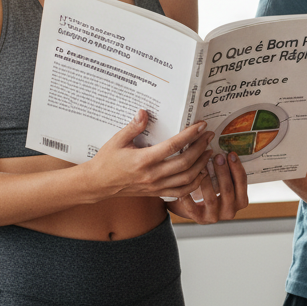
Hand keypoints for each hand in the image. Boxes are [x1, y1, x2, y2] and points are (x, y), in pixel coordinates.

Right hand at [87, 110, 213, 199]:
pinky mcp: (157, 193)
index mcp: (143, 160)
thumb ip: (133, 127)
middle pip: (185, 162)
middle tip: (209, 136)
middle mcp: (152, 175)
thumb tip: (144, 112)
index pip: (173, 146)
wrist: (98, 184)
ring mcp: (156, 186)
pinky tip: (201, 173)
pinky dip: (195, 183)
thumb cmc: (107, 161)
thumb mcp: (117, 141)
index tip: (201, 125)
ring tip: (208, 151)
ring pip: (187, 178)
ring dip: (201, 164)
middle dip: (200, 147)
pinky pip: (182, 192)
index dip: (190, 135)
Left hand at [167, 151, 249, 223]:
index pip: (242, 183)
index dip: (237, 167)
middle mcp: (230, 211)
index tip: (231, 153)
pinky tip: (184, 185)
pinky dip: (187, 197)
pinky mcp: (200, 219)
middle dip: (222, 171)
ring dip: (205, 181)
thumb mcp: (226, 184)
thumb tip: (226, 151)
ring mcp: (215, 216)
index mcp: (241, 201)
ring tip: (201, 167)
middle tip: (217, 157)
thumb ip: (228, 172)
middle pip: (227, 189)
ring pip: (210, 198)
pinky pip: (192, 208)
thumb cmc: (215, 191)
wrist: (200, 209)